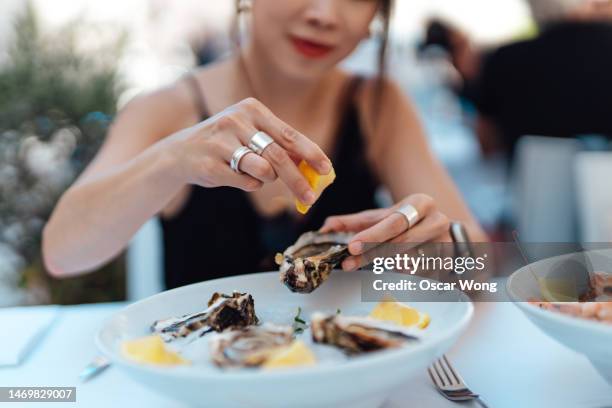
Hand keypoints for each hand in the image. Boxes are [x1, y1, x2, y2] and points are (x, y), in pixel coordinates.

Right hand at [166, 97, 331, 204]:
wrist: (180, 152)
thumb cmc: (226, 144)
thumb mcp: (250, 134)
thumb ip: (279, 146)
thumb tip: (312, 167)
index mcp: (252, 109)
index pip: (289, 134)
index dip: (311, 153)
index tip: (327, 169)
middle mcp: (236, 121)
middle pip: (279, 156)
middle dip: (298, 180)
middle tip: (311, 198)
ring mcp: (221, 143)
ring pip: (263, 171)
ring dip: (267, 179)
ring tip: (256, 173)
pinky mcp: (210, 164)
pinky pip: (245, 182)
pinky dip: (249, 184)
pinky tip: (236, 175)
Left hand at [320, 194, 450, 270]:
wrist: (438, 231)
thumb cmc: (403, 224)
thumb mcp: (380, 218)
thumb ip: (353, 222)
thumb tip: (326, 227)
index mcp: (421, 203)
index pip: (393, 222)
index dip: (371, 236)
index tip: (351, 246)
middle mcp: (438, 220)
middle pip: (401, 243)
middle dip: (372, 254)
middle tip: (349, 263)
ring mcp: (446, 242)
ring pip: (410, 261)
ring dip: (386, 265)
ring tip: (371, 263)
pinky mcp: (449, 263)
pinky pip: (419, 274)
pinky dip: (403, 273)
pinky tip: (394, 268)